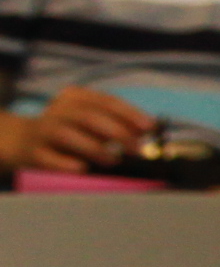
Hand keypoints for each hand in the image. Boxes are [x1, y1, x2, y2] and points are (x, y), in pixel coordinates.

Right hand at [0, 87, 153, 174]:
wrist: (23, 140)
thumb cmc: (69, 132)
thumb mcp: (92, 123)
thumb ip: (118, 125)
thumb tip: (147, 134)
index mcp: (75, 97)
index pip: (106, 101)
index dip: (130, 114)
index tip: (150, 128)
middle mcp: (58, 110)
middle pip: (90, 117)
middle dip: (118, 132)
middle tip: (139, 149)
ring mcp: (43, 130)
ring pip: (68, 135)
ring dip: (94, 148)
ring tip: (113, 160)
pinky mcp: (33, 152)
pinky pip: (49, 158)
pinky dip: (66, 163)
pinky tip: (81, 168)